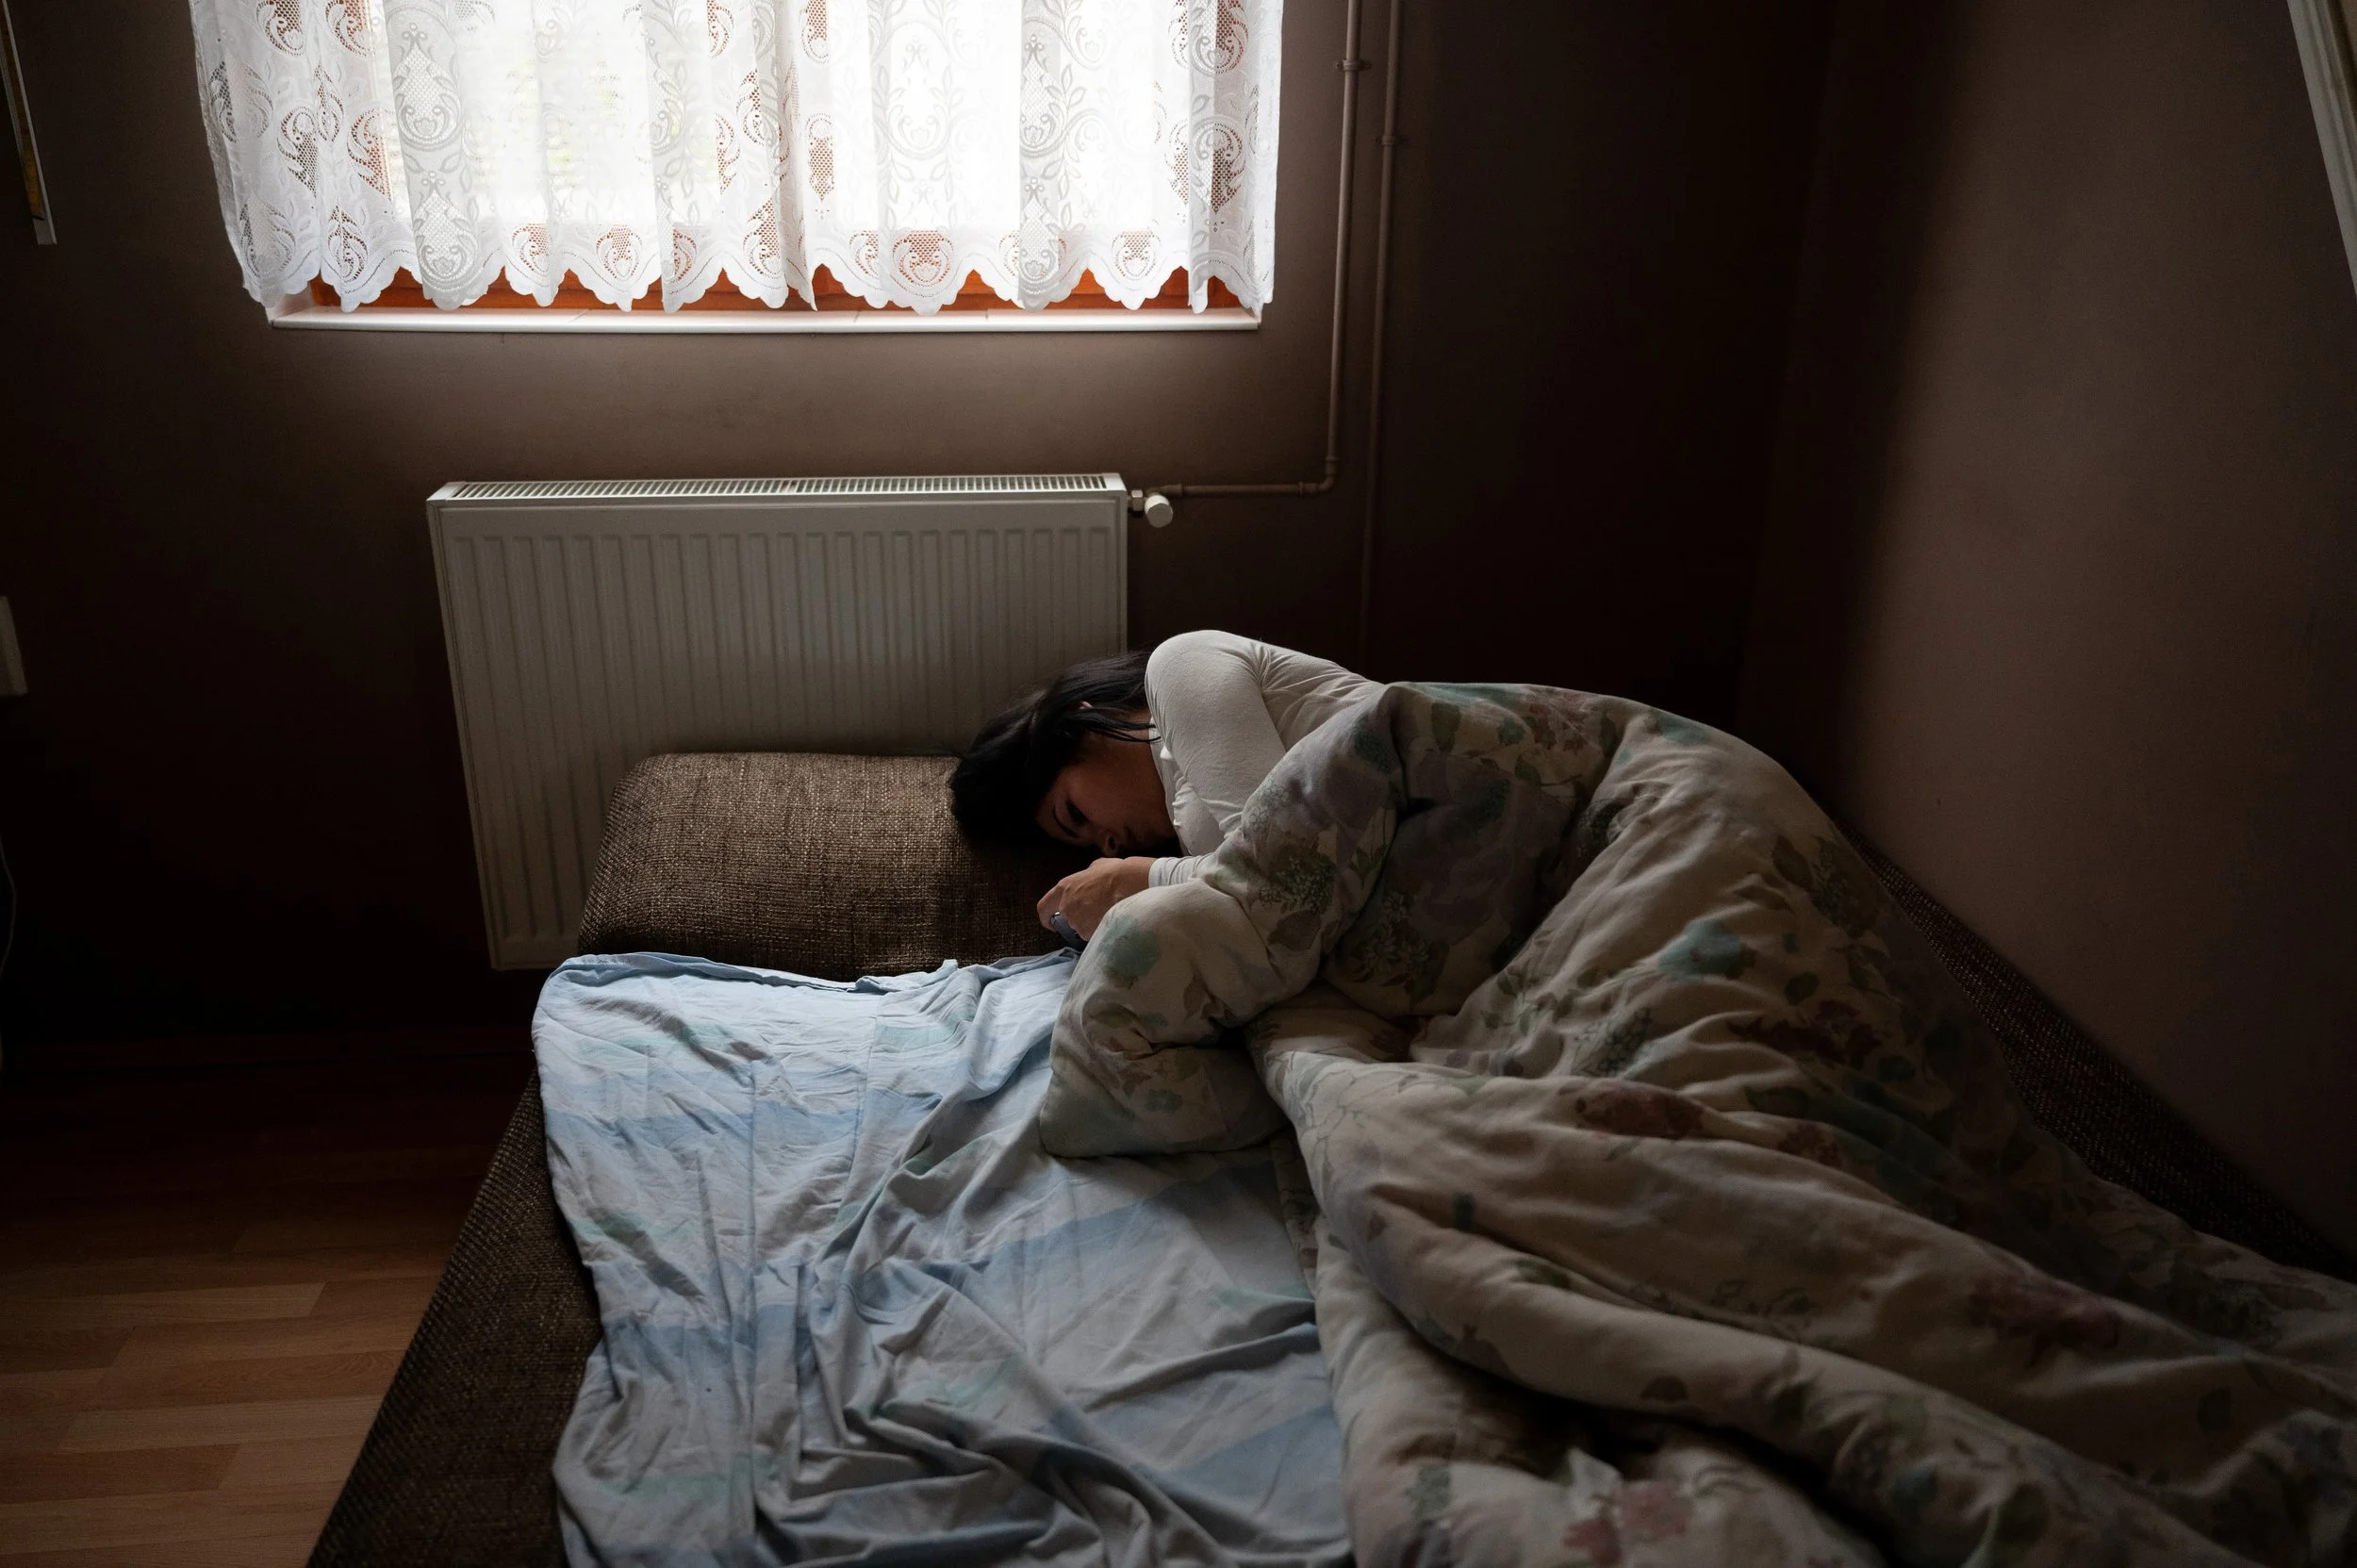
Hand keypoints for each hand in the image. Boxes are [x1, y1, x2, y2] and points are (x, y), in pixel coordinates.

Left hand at [1038, 856, 1154, 939]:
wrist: (1131, 885)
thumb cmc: (1115, 872)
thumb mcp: (1096, 867)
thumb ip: (1086, 878)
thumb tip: (1089, 882)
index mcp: (1064, 888)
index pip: (1044, 907)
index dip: (1046, 917)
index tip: (1052, 923)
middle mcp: (1066, 907)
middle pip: (1068, 920)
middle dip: (1080, 919)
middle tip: (1097, 913)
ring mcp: (1078, 922)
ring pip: (1083, 929)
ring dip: (1092, 925)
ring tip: (1109, 915)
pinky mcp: (1090, 934)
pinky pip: (1094, 936)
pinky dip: (1102, 932)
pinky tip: (1114, 922)